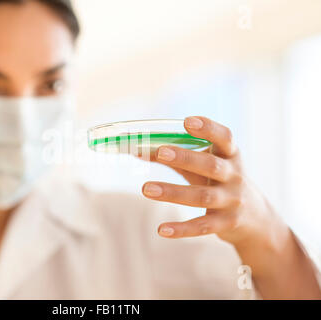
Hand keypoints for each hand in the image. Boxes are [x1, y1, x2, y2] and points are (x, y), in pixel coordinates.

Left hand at [141, 116, 286, 247]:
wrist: (256, 218)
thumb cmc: (221, 183)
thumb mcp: (205, 167)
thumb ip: (177, 159)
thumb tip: (139, 151)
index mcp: (230, 156)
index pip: (224, 138)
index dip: (208, 129)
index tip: (187, 121)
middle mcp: (234, 176)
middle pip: (210, 166)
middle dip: (186, 158)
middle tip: (161, 151)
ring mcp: (231, 201)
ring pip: (202, 196)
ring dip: (173, 192)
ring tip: (146, 189)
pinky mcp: (226, 223)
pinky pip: (202, 226)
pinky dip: (182, 229)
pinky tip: (162, 229)